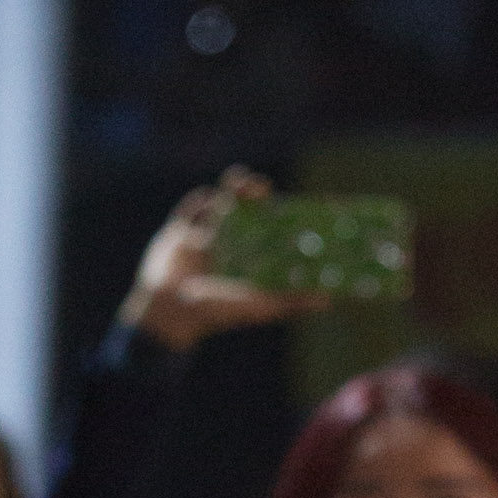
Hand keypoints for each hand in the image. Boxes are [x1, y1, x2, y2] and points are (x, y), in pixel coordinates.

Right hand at [120, 171, 317, 351]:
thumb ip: (290, 303)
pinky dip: (197, 202)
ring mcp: (201, 235)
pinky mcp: (177, 232)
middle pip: (245, 207)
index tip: (292, 199)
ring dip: (231, 188)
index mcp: (247, 254)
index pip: (268, 224)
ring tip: (238, 182)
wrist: (168, 315)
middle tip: (261, 188)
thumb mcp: (257, 307)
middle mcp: (227, 242)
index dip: (279, 210)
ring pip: (219, 202)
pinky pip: (189, 210)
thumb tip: (328, 300)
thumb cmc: (215, 314)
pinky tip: (207, 199)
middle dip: (254, 193)